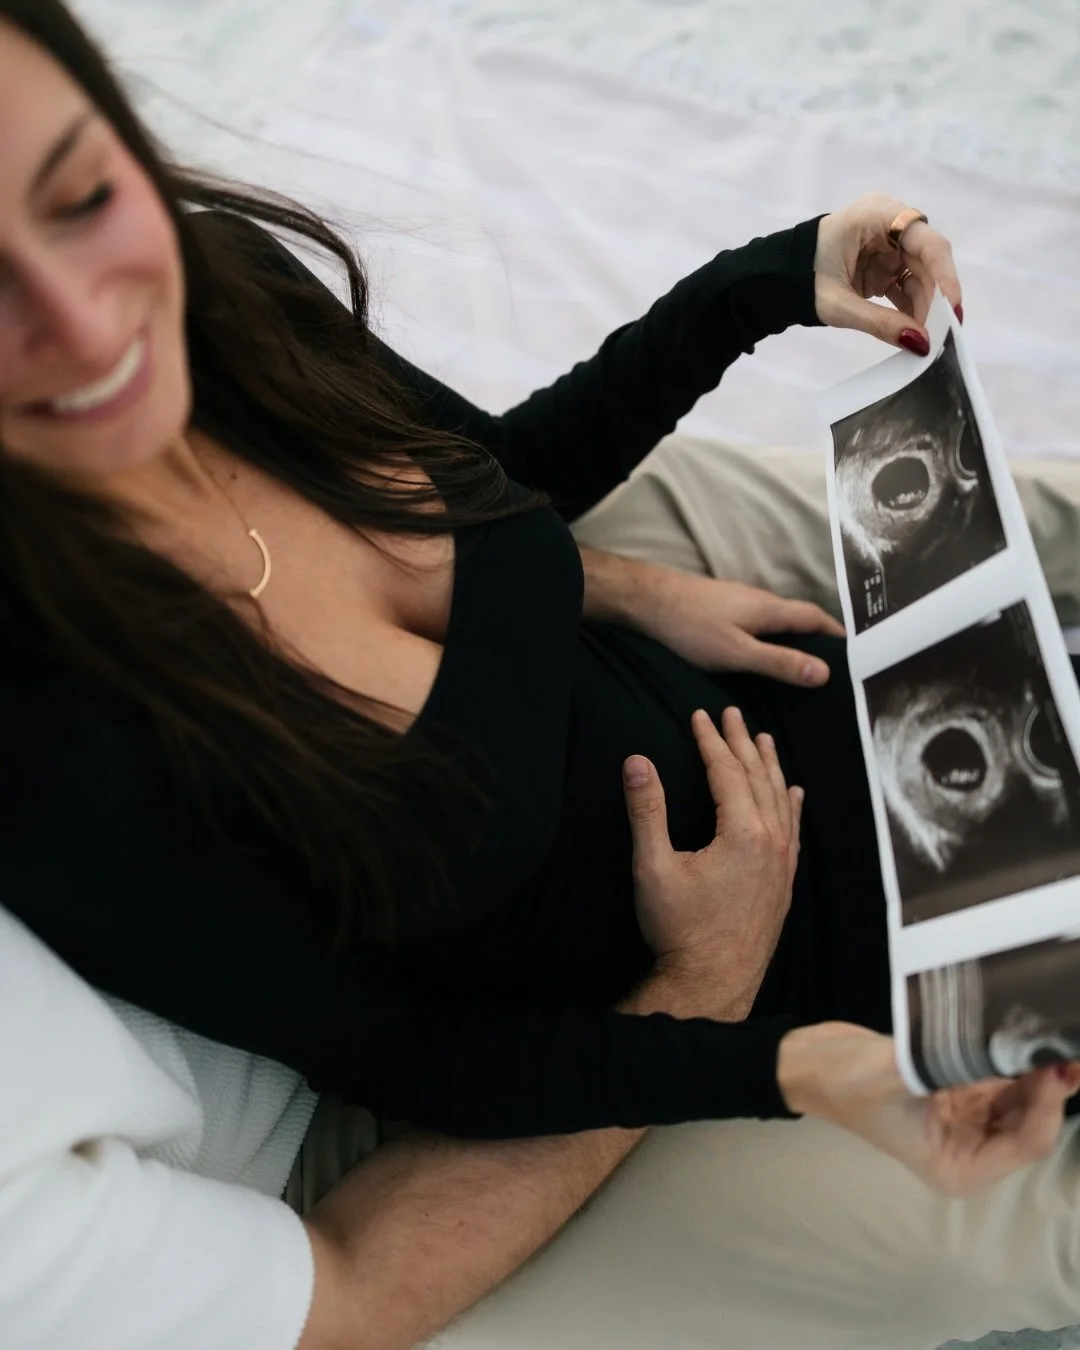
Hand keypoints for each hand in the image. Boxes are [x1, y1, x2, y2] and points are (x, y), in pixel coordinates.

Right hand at [623, 706, 802, 1018]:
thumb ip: (647, 810)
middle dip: (743, 742)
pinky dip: (792, 803)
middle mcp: (772, 842)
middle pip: (758, 778)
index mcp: (743, 833)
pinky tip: (795, 792)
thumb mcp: (653, 867)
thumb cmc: (680, 929)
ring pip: (781, 800)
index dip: (711, 740)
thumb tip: (636, 761)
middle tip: (732, 714)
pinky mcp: (784, 883)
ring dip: (770, 766)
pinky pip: (794, 829)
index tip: (699, 715)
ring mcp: (783, 864)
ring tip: (763, 740)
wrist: (712, 984)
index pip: (727, 771)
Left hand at [635, 567, 843, 687]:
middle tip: (835, 666)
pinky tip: (762, 656)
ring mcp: (739, 602)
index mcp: (770, 609)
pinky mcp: (722, 608)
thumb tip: (825, 673)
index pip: (816, 618)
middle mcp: (760, 600)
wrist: (646, 600)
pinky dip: (770, 639)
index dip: (838, 636)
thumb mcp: (737, 652)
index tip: (858, 654)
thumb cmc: (690, 627)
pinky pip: (758, 624)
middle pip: (799, 619)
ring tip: (804, 666)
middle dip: (819, 639)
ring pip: (777, 621)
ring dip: (794, 639)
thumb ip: (779, 663)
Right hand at [778, 1022, 1079, 1195]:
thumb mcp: (890, 1074)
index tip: (1053, 1062)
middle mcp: (970, 1150)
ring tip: (1051, 1032)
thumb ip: (944, 1063)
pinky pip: (1004, 1079)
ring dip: (1038, 1069)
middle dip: (1051, 1086)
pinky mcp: (960, 1092)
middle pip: (1033, 1121)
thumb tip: (997, 1043)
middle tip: (1064, 1041)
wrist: (809, 1062)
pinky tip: (1025, 1034)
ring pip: (1024, 1098)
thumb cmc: (843, 1081)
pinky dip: (1016, 1058)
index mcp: (958, 1168)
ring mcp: (967, 1120)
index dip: (1048, 1104)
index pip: (1027, 1142)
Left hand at [814, 193, 962, 354]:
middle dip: (935, 299)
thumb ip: (879, 323)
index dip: (946, 277)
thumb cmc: (800, 279)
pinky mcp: (885, 263)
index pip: (927, 242)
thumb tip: (920, 344)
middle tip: (943, 336)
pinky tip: (914, 331)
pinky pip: (907, 284)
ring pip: (921, 274)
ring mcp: (888, 242)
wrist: (775, 278)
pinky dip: (911, 308)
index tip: (954, 312)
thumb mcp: (838, 305)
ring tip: (928, 339)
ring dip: (925, 307)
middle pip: (928, 260)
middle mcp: (889, 222)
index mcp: (876, 215)